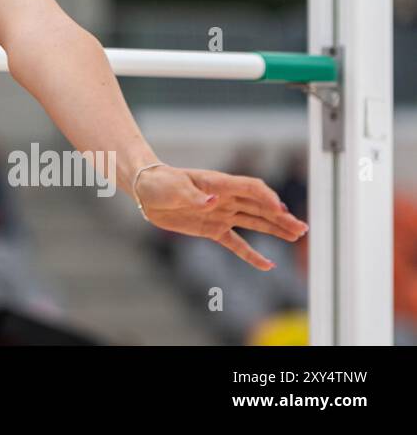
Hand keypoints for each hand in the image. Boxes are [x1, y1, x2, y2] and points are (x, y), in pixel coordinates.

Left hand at [133, 164, 308, 269]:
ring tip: (297, 236)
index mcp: (219, 184)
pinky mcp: (212, 229)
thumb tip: (215, 202)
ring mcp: (221, 214)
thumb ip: (195, 197)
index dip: (266, 197)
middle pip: (260, 207)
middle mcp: (225, 198)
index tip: (280, 209)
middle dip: (281, 217)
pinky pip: (236, 243)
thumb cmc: (160, 183)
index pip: (251, 188)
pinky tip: (268, 265)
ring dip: (275, 229)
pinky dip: (251, 254)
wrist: (146, 191)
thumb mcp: (174, 188)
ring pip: (254, 222)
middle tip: (302, 228)